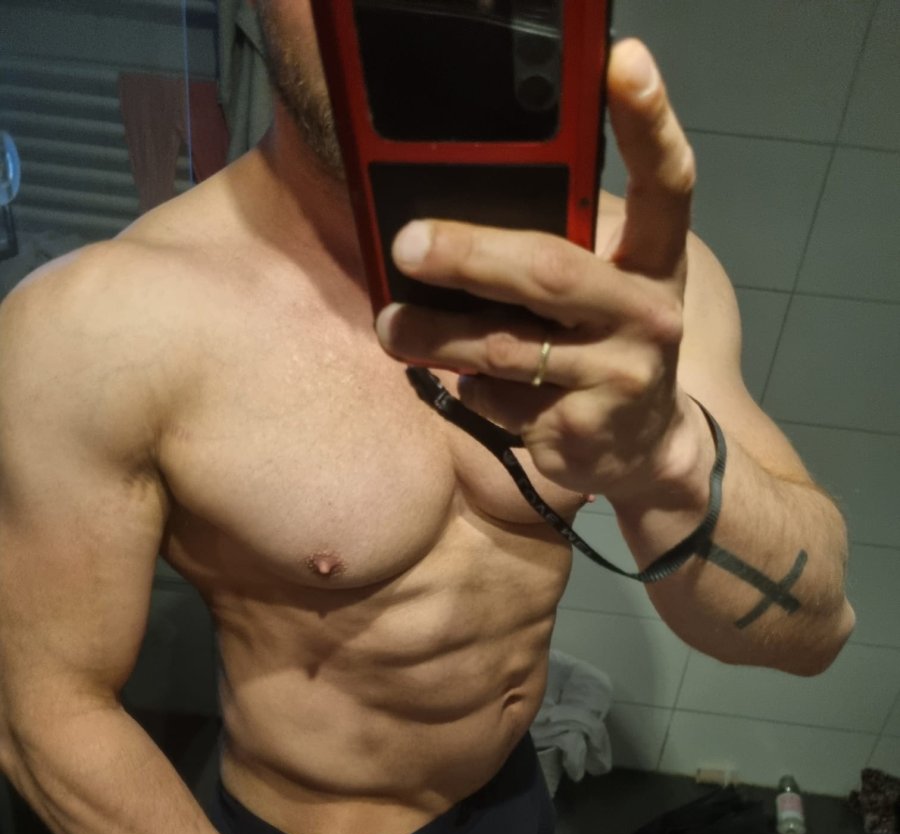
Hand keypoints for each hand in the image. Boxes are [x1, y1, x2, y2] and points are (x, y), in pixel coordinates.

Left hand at [374, 39, 701, 502]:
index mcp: (655, 263)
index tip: (624, 59)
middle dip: (469, 256)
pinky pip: (498, 401)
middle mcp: (648, 315)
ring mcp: (620, 376)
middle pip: (551, 270)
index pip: (667, 183)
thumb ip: (557, 253)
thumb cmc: (608, 348)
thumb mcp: (604, 293)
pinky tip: (462, 383)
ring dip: (436, 334)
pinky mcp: (579, 430)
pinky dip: (468, 390)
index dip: (649, 121)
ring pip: (507, 347)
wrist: (644, 449)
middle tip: (409, 245)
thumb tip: (448, 225)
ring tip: (389, 323)